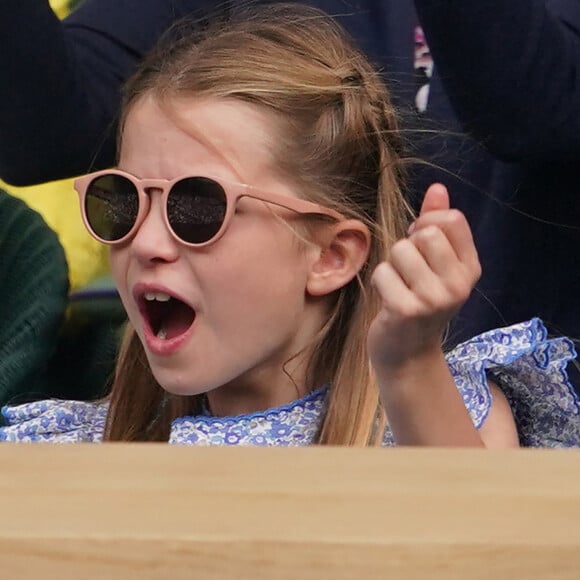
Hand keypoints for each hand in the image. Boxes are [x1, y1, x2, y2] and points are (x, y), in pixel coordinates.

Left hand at [367, 183, 480, 370]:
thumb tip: (438, 187)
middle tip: (409, 271)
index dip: (427, 222)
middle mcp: (459, 284)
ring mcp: (434, 299)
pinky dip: (380, 282)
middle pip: (425, 232)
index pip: (452, 219)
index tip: (421, 244)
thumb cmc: (419, 301)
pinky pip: (383, 272)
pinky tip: (389, 300)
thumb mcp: (437, 265)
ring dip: (392, 265)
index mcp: (470, 269)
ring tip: (399, 286)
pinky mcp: (406, 310)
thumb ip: (437, 224)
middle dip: (408, 245)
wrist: (408, 353)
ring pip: (400, 249)